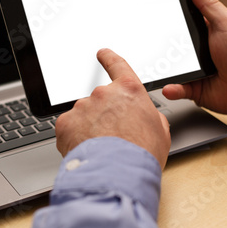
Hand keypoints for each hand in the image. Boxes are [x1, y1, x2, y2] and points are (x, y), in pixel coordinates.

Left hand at [55, 49, 170, 168]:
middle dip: (104, 115)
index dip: (109, 58)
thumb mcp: (160, 131)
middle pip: (101, 100)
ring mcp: (82, 107)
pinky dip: (76, 138)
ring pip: (84, 115)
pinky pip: (70, 128)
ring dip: (90, 128)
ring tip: (102, 150)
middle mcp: (104, 93)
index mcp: (129, 90)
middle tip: (113, 138)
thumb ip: (149, 115)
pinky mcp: (65, 123)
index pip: (117, 66)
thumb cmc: (141, 155)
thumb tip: (143, 116)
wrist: (117, 174)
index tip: (102, 53)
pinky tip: (88, 151)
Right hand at [162, 0, 226, 114]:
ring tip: (155, 69)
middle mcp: (199, 51)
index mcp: (206, 32)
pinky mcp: (195, 88)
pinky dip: (172, 89)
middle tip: (149, 44)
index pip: (183, 23)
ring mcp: (196, 70)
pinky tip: (168, 87)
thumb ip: (208, 5)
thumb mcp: (225, 22)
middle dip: (162, 46)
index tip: (153, 16)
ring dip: (164, 70)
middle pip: (173, 46)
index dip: (169, 19)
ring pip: (172, 68)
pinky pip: (178, 88)